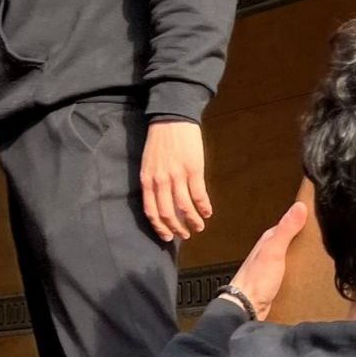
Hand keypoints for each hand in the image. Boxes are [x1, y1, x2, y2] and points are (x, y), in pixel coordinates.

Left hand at [141, 120, 211, 242]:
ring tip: (199, 227)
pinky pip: (199, 195)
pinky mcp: (194, 170)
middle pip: (168, 213)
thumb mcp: (149, 163)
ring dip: (193, 221)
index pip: (151, 211)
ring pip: (185, 207)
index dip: (160, 227)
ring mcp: (177, 176)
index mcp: (147, 180)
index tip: (168, 237)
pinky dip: (204, 207)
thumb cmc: (160, 140)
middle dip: (177, 228)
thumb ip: (153, 181)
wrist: (172, 119)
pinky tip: (208, 212)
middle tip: (185, 235)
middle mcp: (160, 181)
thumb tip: (163, 201)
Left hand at [227, 202, 309, 321]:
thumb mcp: (274, 250)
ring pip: (292, 253)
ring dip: (303, 252)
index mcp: (269, 239)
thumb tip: (299, 206)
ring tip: (320, 251)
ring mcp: (273, 265)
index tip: (320, 213)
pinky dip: (300, 266)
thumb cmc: (256, 280)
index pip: (289, 222)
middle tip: (325, 234)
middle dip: (306, 236)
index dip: (303, 217)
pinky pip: (292, 268)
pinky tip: (308, 270)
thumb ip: (286, 229)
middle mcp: (270, 250)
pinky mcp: (277, 280)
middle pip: (292, 238)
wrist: (246, 308)